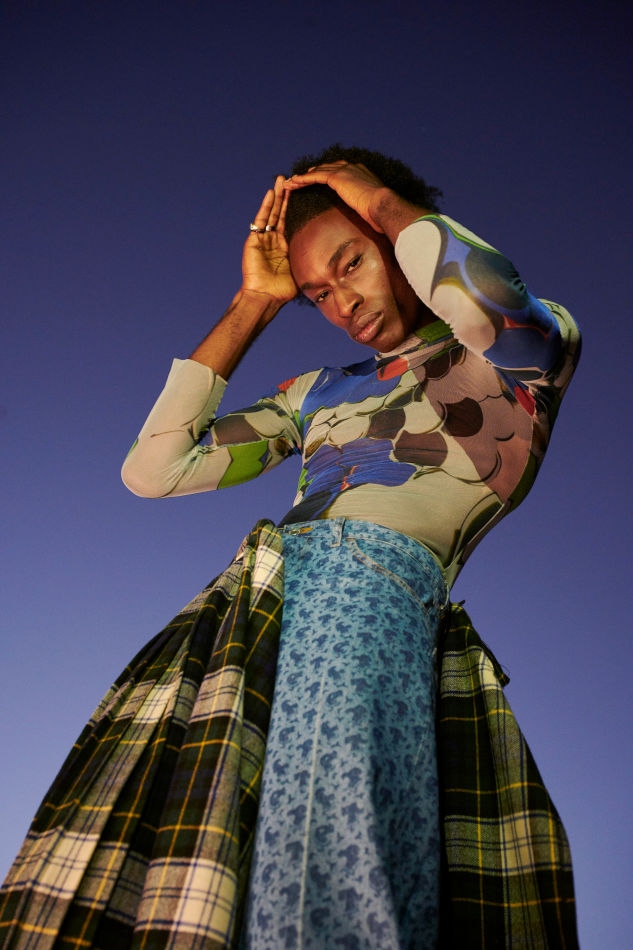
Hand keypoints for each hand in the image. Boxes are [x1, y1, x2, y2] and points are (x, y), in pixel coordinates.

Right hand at [241, 176, 297, 305]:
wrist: (265, 297)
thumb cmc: (282, 290)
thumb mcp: (301, 272)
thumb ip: (310, 262)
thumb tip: (330, 262)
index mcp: (283, 246)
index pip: (290, 222)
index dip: (295, 208)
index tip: (302, 194)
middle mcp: (272, 240)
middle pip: (280, 213)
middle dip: (286, 196)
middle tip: (291, 178)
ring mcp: (262, 239)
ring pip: (270, 213)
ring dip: (276, 196)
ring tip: (281, 179)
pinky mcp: (253, 240)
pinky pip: (260, 220)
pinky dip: (265, 206)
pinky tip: (271, 194)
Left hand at [283, 161, 389, 231]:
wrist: (382, 205)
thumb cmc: (381, 211)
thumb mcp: (372, 206)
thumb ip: (365, 206)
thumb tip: (367, 216)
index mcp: (360, 172)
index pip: (339, 170)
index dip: (327, 174)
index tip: (318, 177)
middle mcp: (351, 168)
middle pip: (326, 168)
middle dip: (312, 173)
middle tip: (299, 178)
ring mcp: (344, 171)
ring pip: (317, 172)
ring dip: (302, 177)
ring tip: (290, 182)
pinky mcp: (336, 178)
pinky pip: (315, 177)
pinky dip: (302, 179)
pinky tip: (292, 183)